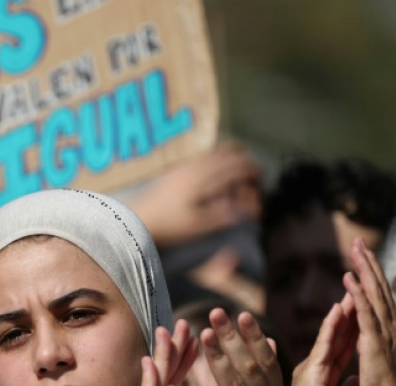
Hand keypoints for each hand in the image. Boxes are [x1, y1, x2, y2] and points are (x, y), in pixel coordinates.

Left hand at [130, 142, 261, 245]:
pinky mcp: (177, 171)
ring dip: (231, 163)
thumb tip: (244, 210)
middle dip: (246, 163)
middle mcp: (196, 165)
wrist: (134, 221)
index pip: (239, 163)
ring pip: (217, 152)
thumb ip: (222, 216)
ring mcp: (186, 165)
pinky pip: (204, 159)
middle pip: (230, 149)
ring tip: (234, 187)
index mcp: (204, 176)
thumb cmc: (166, 226)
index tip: (260, 187)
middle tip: (250, 183)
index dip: (255, 174)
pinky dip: (217, 167)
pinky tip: (213, 188)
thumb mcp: (197, 226)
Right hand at [285, 294, 360, 385]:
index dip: (351, 329)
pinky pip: (324, 344)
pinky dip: (331, 327)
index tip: (360, 312)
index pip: (341, 348)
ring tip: (350, 293)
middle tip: (356, 292)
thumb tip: (355, 381)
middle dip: (348, 315)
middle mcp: (315, 368)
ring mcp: (312, 368)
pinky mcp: (311, 372)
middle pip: (336, 337)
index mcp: (324, 376)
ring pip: (329, 336)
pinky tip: (338, 310)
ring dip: (340, 314)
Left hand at [344, 239, 395, 385]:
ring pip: (374, 294)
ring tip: (356, 249)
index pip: (377, 300)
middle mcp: (389, 330)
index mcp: (386, 335)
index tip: (363, 259)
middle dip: (369, 265)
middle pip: (378, 290)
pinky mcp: (375, 343)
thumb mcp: (374, 368)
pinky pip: (365, 312)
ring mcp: (383, 335)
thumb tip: (360, 352)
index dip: (371, 278)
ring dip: (365, 270)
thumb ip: (368, 352)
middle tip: (359, 243)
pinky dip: (358, 293)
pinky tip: (350, 277)